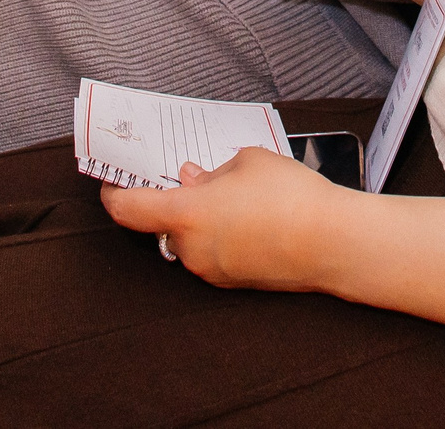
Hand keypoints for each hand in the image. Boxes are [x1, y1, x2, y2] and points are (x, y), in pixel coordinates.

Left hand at [98, 146, 338, 291]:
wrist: (333, 243)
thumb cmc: (289, 195)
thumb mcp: (246, 161)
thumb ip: (211, 171)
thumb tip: (193, 180)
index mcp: (186, 215)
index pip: (129, 210)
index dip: (114, 194)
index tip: (112, 182)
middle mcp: (192, 249)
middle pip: (164, 224)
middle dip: (176, 201)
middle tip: (199, 176)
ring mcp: (213, 271)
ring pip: (191, 239)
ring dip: (202, 219)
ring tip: (239, 195)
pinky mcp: (236, 282)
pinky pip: (214, 254)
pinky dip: (221, 236)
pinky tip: (253, 218)